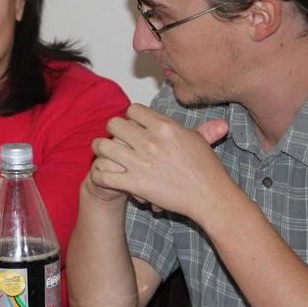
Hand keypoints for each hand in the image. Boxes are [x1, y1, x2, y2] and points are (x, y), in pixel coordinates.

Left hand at [91, 103, 229, 221]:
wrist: (208, 196)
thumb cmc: (207, 169)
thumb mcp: (199, 141)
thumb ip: (196, 128)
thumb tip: (208, 123)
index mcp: (164, 127)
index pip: (133, 110)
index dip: (130, 116)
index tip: (131, 125)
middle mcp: (149, 141)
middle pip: (114, 124)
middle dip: (112, 129)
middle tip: (114, 137)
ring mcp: (140, 162)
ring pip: (103, 146)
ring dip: (100, 149)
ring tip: (101, 152)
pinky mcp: (135, 184)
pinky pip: (104, 175)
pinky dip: (99, 175)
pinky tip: (103, 175)